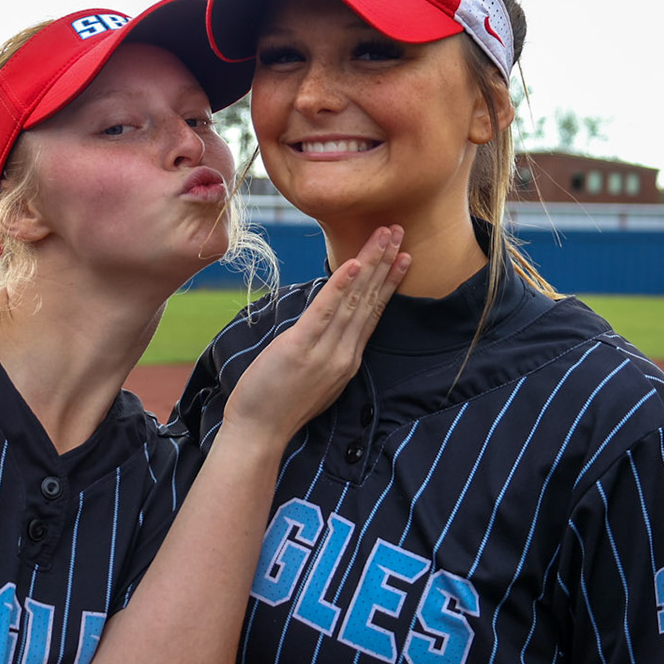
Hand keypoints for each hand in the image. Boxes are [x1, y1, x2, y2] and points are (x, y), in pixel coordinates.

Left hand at [221, 225, 408, 449]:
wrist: (260, 433)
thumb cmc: (281, 404)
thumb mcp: (315, 377)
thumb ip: (328, 350)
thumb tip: (329, 326)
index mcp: (348, 359)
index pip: (374, 313)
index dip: (389, 282)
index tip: (403, 257)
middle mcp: (344, 353)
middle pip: (370, 299)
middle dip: (385, 262)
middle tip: (399, 231)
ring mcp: (326, 351)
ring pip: (355, 300)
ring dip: (370, 263)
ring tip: (384, 235)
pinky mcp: (302, 348)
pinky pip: (325, 312)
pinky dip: (341, 286)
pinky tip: (353, 264)